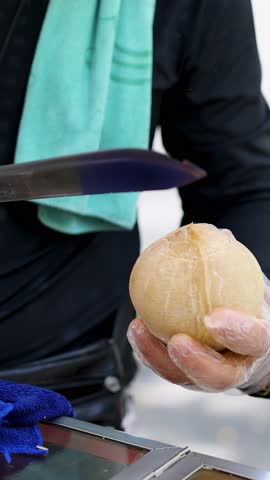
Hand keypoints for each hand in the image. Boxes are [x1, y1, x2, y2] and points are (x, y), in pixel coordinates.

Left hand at [127, 256, 269, 393]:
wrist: (246, 336)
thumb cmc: (247, 304)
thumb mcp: (248, 283)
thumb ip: (233, 263)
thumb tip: (217, 234)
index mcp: (258, 342)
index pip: (254, 340)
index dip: (236, 332)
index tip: (212, 317)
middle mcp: (236, 366)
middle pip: (220, 377)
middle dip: (196, 362)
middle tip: (176, 341)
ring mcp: (210, 375)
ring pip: (185, 378)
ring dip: (158, 357)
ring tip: (138, 329)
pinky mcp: (187, 375)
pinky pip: (166, 368)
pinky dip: (148, 350)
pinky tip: (136, 328)